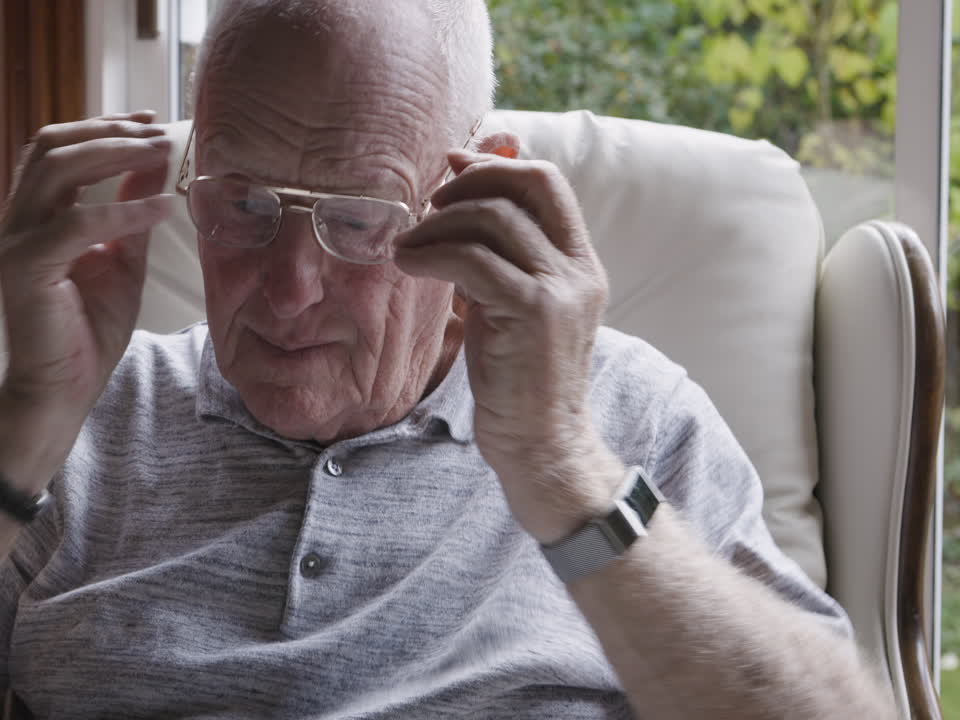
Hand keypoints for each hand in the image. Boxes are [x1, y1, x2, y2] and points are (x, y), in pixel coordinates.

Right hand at [0, 111, 175, 430]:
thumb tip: (154, 164)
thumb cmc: (87, 330)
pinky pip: (77, 224)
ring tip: (159, 154)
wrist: (61, 389)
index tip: (149, 120)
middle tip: (157, 131)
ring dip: (113, 155)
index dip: (102, 126)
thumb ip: (131, 212)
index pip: (58, 148)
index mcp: (36, 215)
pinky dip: (122, 211)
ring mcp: (16, 242)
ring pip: (56, 171)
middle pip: (53, 146)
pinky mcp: (26, 269)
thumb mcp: (121, 259)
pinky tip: (160, 208)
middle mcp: (18, 221)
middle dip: (109, 132)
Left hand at [394, 150, 622, 542]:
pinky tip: (406, 264)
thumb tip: (457, 207)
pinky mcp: (532, 312)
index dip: (496, 165)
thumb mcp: (511, 306)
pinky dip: (431, 254)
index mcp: (580, 262)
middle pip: (528, 184)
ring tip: (406, 245)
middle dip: (469, 182)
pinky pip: (473, 260)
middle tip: (427, 203)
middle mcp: (578, 268)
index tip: (452, 166)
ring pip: (493, 219)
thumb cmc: (517, 378)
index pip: (547, 181)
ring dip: (437, 223)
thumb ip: (498, 259)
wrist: (542, 442)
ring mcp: (560, 289)